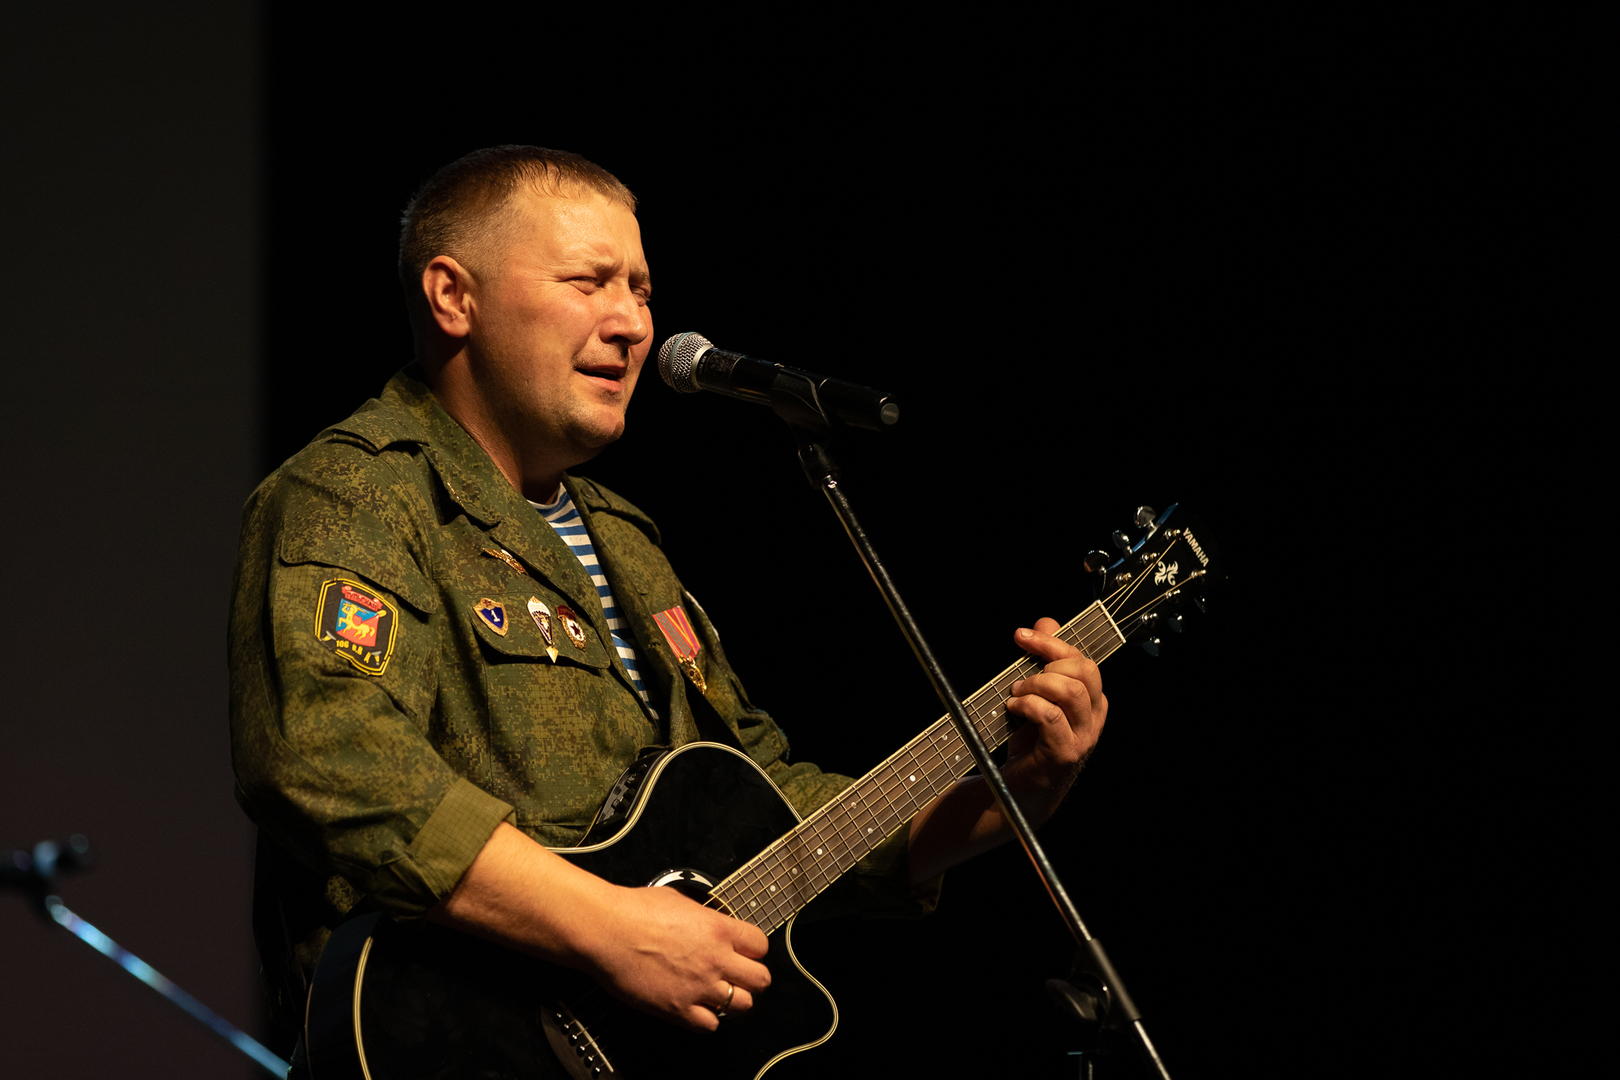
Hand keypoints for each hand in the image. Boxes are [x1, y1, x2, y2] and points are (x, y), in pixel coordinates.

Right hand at [431, 823, 768, 1033]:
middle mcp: (716, 959)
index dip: (753, 950)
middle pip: (761, 979)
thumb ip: (703, 917)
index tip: (744, 952)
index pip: (761, 945)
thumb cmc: (633, 910)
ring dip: (733, 1000)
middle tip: (736, 976)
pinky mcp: (679, 1009)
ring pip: (742, 1005)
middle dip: (751, 978)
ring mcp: (699, 986)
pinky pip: (711, 1025)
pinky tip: (696, 1008)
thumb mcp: (679, 901)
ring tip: (717, 994)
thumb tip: (708, 922)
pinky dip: (707, 1019)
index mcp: (718, 928)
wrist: (606, 930)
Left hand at [1002, 617, 1107, 812]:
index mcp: (1092, 700)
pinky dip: (1028, 705)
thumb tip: (1047, 622)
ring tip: (1017, 692)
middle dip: (1047, 663)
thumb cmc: (1030, 741)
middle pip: (1084, 671)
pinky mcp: (1065, 752)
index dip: (1051, 643)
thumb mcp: (1036, 694)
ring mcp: (1083, 736)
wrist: (1020, 787)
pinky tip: (1013, 708)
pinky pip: (1051, 717)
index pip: (1083, 660)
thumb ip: (1044, 659)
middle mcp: (1094, 717)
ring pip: (1071, 692)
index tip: (1021, 636)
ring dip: (1037, 685)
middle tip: (1021, 677)